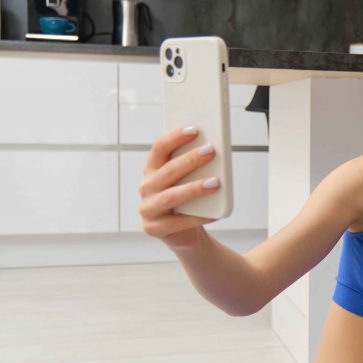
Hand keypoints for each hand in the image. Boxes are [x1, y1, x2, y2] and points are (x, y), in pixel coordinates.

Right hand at [138, 125, 219, 249]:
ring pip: (171, 196)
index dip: (175, 137)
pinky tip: (215, 213)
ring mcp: (147, 209)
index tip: (194, 129)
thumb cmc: (188, 201)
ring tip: (216, 183)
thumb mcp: (189, 180)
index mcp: (152, 170)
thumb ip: (194, 166)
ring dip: (194, 188)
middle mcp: (146, 187)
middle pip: (168, 171)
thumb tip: (213, 148)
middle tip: (211, 151)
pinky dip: (199, 217)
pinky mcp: (153, 228)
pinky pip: (178, 222)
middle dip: (190, 160)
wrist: (184, 233)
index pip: (159, 149)